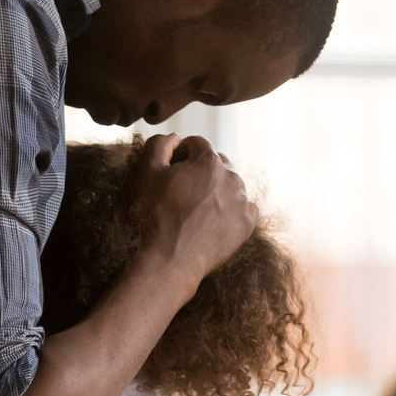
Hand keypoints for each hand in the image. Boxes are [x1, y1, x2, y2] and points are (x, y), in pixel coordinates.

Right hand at [133, 134, 256, 285]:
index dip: (182, 153)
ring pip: (230, 185)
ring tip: (197, 208)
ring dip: (216, 190)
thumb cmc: (157, 215)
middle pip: (217, 163)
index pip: (197, 144)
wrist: (172, 258)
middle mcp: (232, 176)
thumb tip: (175, 137)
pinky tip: (213, 220)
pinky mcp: (247, 223)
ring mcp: (242, 200)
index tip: (173, 168)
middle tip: (184, 190)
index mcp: (210, 161)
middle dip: (202, 170)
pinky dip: (230, 210)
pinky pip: (243, 207)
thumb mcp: (148, 173)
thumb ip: (159, 145)